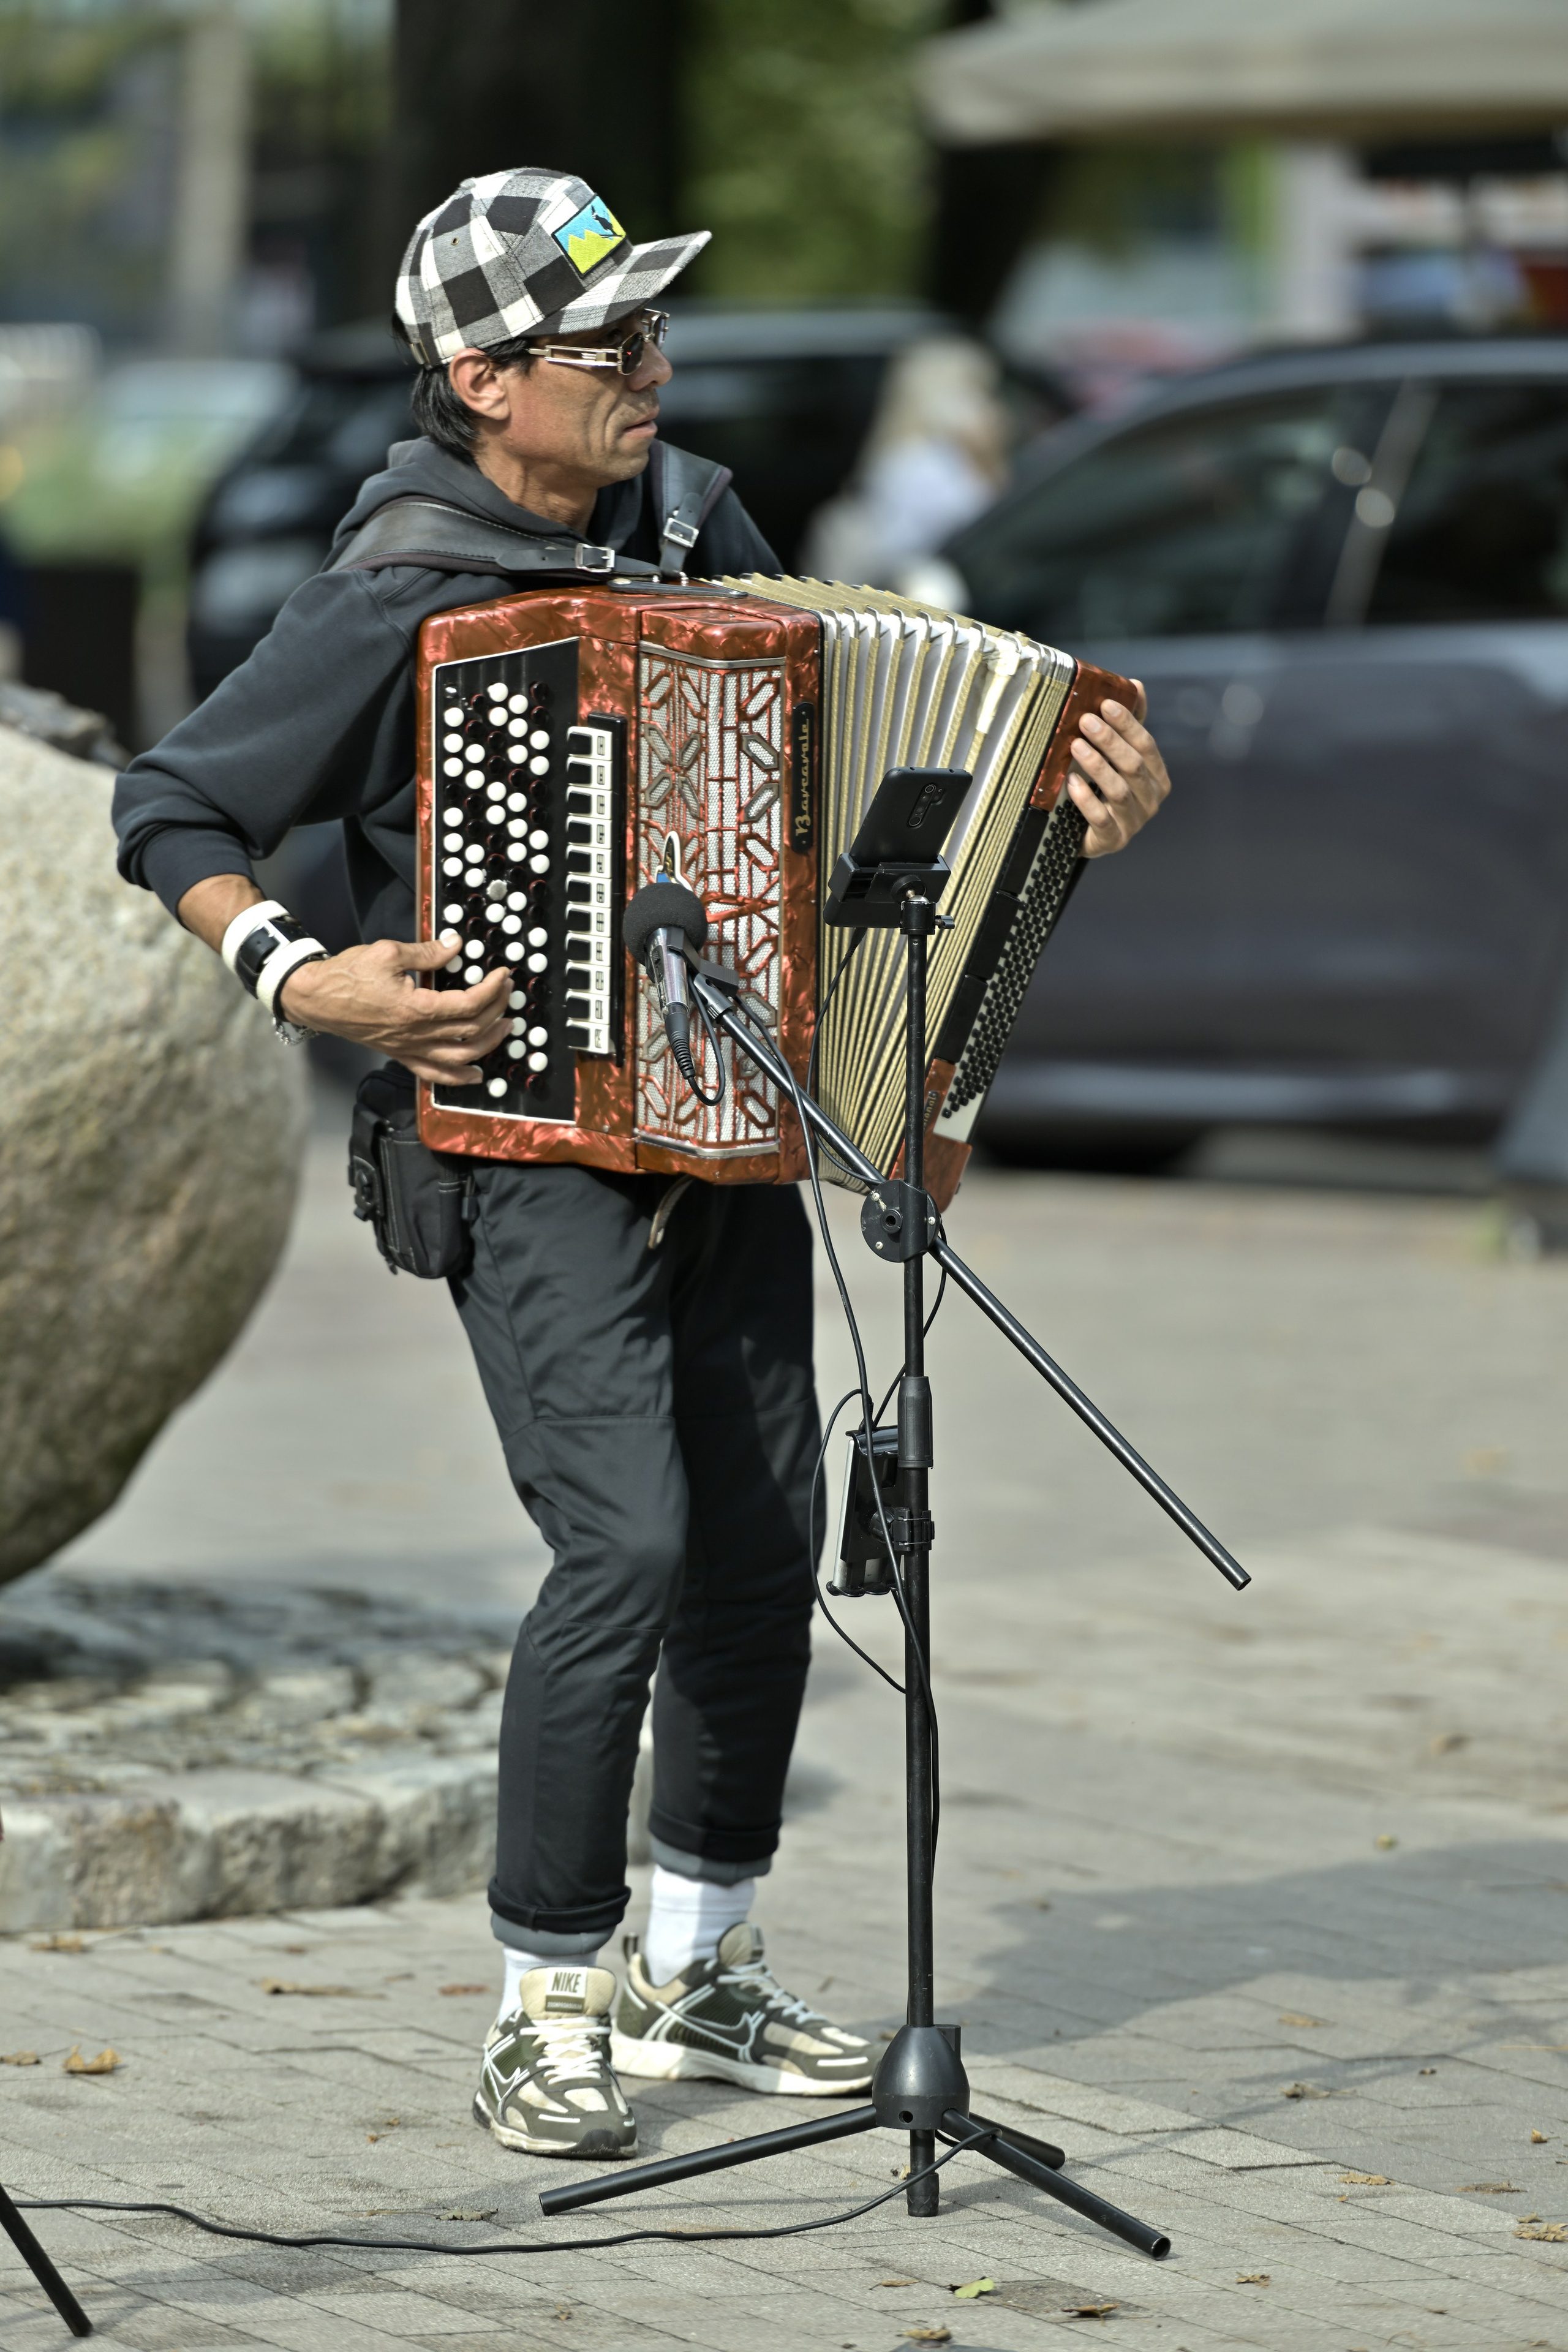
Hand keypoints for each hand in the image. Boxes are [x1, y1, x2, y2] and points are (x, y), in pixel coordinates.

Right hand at [277, 938, 510, 1084]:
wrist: (316, 998)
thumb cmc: (346, 974)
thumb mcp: (387, 952)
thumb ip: (426, 952)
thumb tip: (455, 945)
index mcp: (415, 1008)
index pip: (468, 1004)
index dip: (492, 990)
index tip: (502, 975)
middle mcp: (415, 1035)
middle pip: (470, 1030)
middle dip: (496, 1010)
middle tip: (507, 993)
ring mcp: (407, 1048)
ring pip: (459, 1057)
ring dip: (488, 1044)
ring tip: (505, 1028)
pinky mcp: (399, 1054)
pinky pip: (433, 1074)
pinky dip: (458, 1078)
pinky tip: (476, 1074)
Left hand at [1067, 682, 1170, 857]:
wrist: (1088, 834)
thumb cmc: (1104, 789)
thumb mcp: (1117, 756)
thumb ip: (1128, 724)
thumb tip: (1135, 686)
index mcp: (1157, 776)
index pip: (1147, 746)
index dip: (1128, 724)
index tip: (1106, 704)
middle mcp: (1151, 800)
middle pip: (1133, 766)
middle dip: (1110, 741)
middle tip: (1085, 721)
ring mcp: (1134, 823)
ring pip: (1119, 791)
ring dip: (1097, 765)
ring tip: (1076, 746)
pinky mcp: (1113, 840)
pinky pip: (1101, 819)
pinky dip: (1086, 799)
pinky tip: (1071, 782)